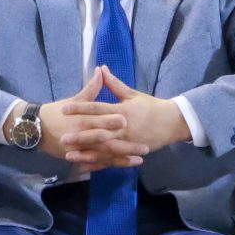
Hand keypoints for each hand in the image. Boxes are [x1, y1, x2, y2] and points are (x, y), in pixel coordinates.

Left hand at [39, 66, 190, 172]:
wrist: (172, 122)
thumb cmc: (151, 106)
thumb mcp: (133, 94)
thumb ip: (115, 84)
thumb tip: (101, 68)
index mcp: (122, 110)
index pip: (97, 109)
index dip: (81, 108)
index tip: (65, 109)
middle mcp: (122, 127)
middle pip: (97, 131)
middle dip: (79, 135)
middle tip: (62, 136)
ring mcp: (126, 141)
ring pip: (103, 148)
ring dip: (86, 152)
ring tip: (69, 155)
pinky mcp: (130, 151)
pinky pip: (112, 159)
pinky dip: (99, 163)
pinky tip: (85, 166)